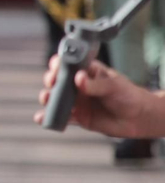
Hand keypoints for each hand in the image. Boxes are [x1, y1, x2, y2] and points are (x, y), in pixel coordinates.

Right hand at [37, 56, 164, 138]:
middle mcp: (78, 85)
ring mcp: (77, 101)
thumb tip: (79, 79)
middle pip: (57, 80)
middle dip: (50, 81)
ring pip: (56, 98)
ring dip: (48, 98)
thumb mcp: (113, 86)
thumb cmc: (128, 95)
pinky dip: (50, 117)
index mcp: (87, 72)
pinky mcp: (78, 117)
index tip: (56, 70)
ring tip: (47, 100)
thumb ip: (95, 84)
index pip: (67, 64)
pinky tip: (43, 118)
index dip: (58, 65)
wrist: (139, 118)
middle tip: (52, 85)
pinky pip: (61, 116)